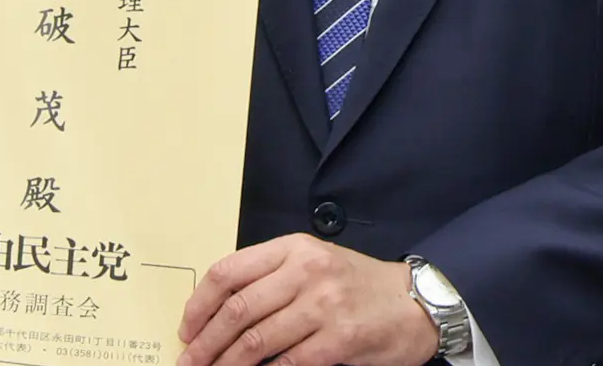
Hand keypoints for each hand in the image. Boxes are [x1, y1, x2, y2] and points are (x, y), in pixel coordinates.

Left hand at [177, 235, 436, 365]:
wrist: (415, 303)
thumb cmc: (357, 284)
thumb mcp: (313, 262)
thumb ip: (271, 277)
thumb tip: (220, 312)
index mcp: (292, 248)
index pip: (228, 272)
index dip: (199, 303)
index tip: (186, 327)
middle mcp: (305, 272)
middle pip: (237, 309)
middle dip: (205, 341)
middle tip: (188, 360)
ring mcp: (323, 306)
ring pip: (256, 340)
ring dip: (226, 364)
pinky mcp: (339, 340)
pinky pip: (289, 363)